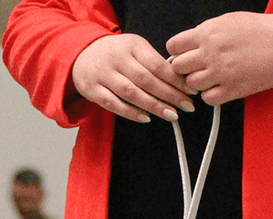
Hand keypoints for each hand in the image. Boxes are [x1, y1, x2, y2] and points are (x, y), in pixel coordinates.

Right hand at [72, 34, 195, 123]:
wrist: (82, 55)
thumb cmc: (115, 55)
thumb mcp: (135, 49)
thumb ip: (152, 62)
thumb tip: (178, 82)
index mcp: (133, 46)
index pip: (158, 64)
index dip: (175, 79)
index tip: (190, 91)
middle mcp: (118, 59)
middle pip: (147, 79)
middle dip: (169, 95)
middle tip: (186, 107)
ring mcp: (104, 75)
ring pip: (132, 93)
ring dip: (153, 106)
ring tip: (171, 115)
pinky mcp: (93, 90)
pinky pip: (114, 104)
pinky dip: (131, 113)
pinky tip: (146, 118)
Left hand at [167, 13, 272, 105]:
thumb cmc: (259, 31)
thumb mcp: (228, 21)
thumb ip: (205, 33)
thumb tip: (185, 46)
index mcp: (209, 32)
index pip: (174, 46)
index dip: (177, 52)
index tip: (184, 55)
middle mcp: (211, 52)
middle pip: (178, 68)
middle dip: (185, 69)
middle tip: (197, 68)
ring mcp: (220, 73)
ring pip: (191, 85)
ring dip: (198, 83)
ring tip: (212, 76)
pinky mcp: (230, 90)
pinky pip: (207, 99)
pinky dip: (211, 95)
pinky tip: (221, 86)